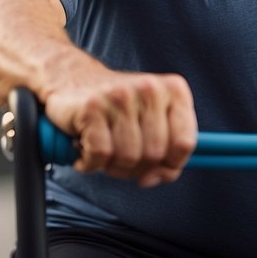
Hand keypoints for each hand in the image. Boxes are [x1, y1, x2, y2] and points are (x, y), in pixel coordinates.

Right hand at [44, 70, 197, 187]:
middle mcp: (150, 89)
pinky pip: (100, 155)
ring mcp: (121, 96)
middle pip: (155, 155)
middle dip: (135, 166)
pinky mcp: (93, 107)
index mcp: (174, 90)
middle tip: (118, 153)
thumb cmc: (116, 109)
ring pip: (128, 157)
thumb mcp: (151, 123)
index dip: (170, 165)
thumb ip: (166, 154)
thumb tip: (155, 178)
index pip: (185, 143)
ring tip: (101, 147)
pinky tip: (85, 147)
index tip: (155, 166)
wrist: (71, 78)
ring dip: (111, 164)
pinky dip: (89, 162)